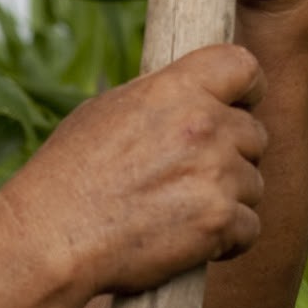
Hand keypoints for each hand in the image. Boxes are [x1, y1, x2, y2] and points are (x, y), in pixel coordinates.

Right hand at [5, 44, 268, 295]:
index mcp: (174, 90)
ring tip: (178, 212)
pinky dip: (226, 240)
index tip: (238, 106)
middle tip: (191, 177)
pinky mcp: (220, 220)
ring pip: (253, 184)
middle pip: (255, 133)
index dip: (247, 90)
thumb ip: (159, 102)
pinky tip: (189, 241)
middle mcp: (203, 125)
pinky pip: (250, 227)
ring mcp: (216, 173)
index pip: (243, 66)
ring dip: (227, 199)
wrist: (52, 236)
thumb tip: (188, 101)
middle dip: (233, 155)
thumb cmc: (66, 176)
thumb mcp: (104, 112)